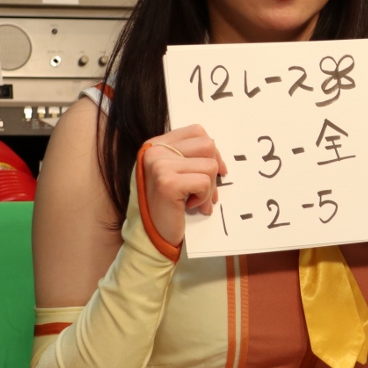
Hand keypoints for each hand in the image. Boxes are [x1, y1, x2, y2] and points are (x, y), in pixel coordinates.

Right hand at [142, 125, 227, 246]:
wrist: (150, 235)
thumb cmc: (166, 205)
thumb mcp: (174, 173)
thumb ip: (189, 158)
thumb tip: (218, 158)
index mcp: (156, 145)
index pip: (196, 131)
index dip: (211, 151)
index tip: (214, 170)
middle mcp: (155, 151)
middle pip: (207, 145)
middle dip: (214, 170)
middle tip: (206, 191)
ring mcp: (159, 165)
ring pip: (210, 165)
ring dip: (209, 188)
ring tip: (196, 201)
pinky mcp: (167, 182)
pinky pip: (205, 182)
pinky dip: (204, 197)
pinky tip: (190, 206)